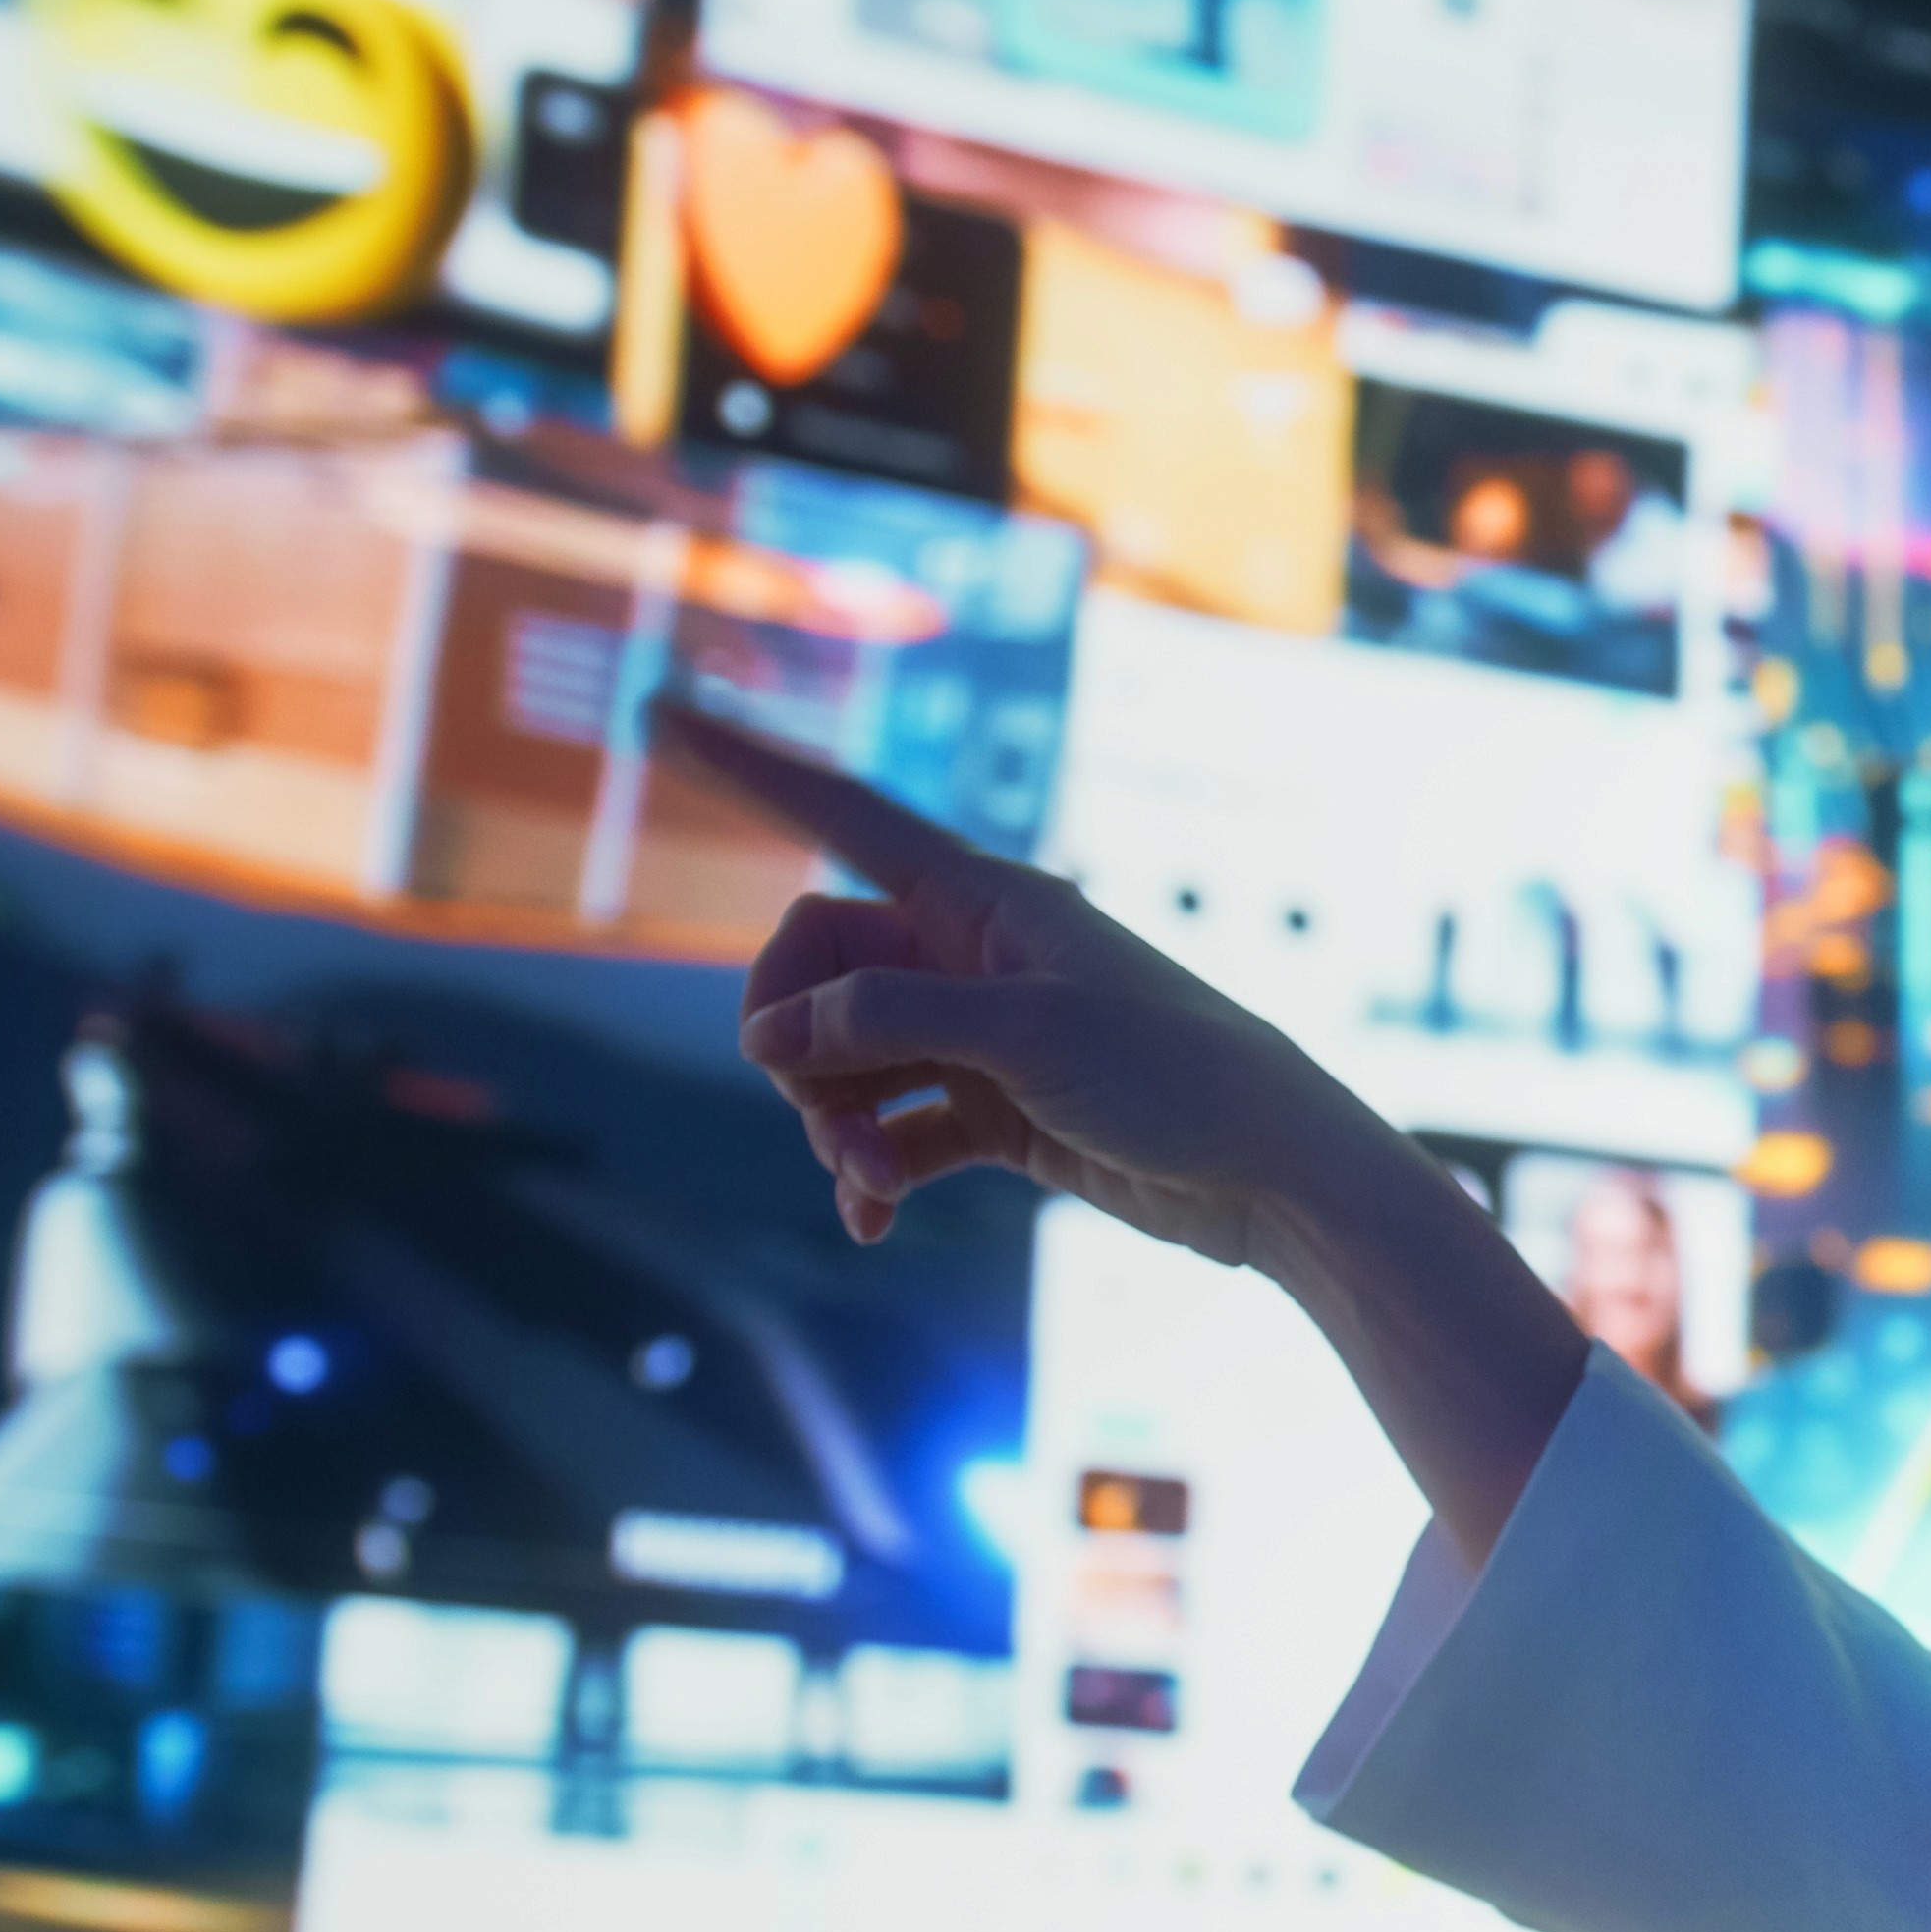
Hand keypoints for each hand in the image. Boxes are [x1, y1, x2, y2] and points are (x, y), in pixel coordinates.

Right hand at [674, 701, 1346, 1267]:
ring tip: (866, 1187)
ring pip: (844, 1060)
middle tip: (815, 1111)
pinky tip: (872, 1221)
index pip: (837, 812)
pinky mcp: (993, 1110)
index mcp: (982, 897)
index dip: (744, 763)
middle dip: (794, 1043)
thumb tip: (775, 1031)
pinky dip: (872, 1170)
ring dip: (834, 1125)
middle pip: (816, 968)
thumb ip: (889, 1018)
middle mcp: (970, 953)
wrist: (1272, 1174)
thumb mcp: (1026, 1036)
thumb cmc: (1174, 1076)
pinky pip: (890, 1130)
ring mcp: (976, 1034)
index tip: (658, 710)